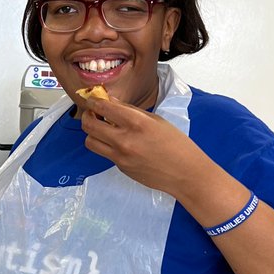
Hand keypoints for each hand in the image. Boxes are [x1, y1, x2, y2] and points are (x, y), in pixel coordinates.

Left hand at [78, 94, 207, 196]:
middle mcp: (124, 139)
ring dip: (93, 133)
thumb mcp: (155, 120)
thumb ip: (130, 111)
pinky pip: (104, 153)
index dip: (94, 101)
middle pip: (89, 125)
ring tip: (103, 128)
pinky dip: (107, 145)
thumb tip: (110, 101)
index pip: (103, 107)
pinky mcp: (121, 167)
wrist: (185, 173)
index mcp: (137, 122)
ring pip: (90, 141)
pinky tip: (120, 143)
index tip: (94, 99)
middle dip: (88, 115)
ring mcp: (120, 156)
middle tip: (94, 113)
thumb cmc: (176, 144)